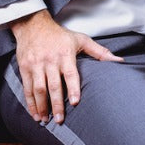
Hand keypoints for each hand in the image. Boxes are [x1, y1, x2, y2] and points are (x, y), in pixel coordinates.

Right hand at [10, 9, 121, 123]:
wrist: (32, 24)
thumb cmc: (60, 34)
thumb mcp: (80, 39)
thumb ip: (99, 52)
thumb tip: (119, 61)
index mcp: (65, 54)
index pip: (70, 74)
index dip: (73, 88)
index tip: (75, 102)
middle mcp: (49, 60)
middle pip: (53, 85)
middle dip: (56, 104)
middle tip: (60, 120)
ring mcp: (35, 64)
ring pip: (38, 89)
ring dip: (42, 106)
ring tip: (45, 120)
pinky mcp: (24, 67)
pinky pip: (27, 87)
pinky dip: (30, 102)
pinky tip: (35, 113)